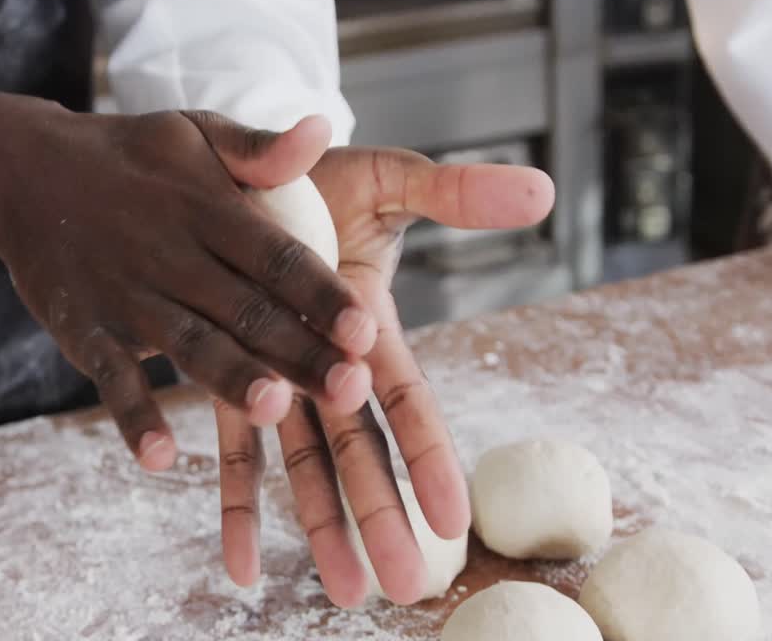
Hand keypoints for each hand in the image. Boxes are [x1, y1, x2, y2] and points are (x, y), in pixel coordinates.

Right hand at [0, 90, 378, 469]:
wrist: (20, 171)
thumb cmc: (128, 155)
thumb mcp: (193, 132)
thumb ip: (258, 148)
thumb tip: (324, 130)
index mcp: (205, 207)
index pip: (276, 254)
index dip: (321, 293)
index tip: (365, 329)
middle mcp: (169, 253)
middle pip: (246, 310)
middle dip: (299, 352)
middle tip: (351, 391)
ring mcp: (124, 294)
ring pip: (188, 344)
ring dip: (230, 378)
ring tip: (272, 408)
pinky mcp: (82, 327)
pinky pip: (110, 376)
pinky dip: (132, 415)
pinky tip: (159, 457)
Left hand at [215, 146, 554, 605]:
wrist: (247, 179)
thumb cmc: (324, 179)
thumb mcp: (391, 179)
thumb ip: (457, 193)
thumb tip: (546, 189)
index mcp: (366, 325)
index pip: (405, 399)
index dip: (431, 455)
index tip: (457, 518)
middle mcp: (325, 365)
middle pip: (359, 449)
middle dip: (382, 515)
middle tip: (403, 589)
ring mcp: (277, 379)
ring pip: (303, 463)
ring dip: (322, 526)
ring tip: (344, 593)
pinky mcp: (225, 378)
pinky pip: (230, 447)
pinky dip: (235, 503)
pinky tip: (238, 567)